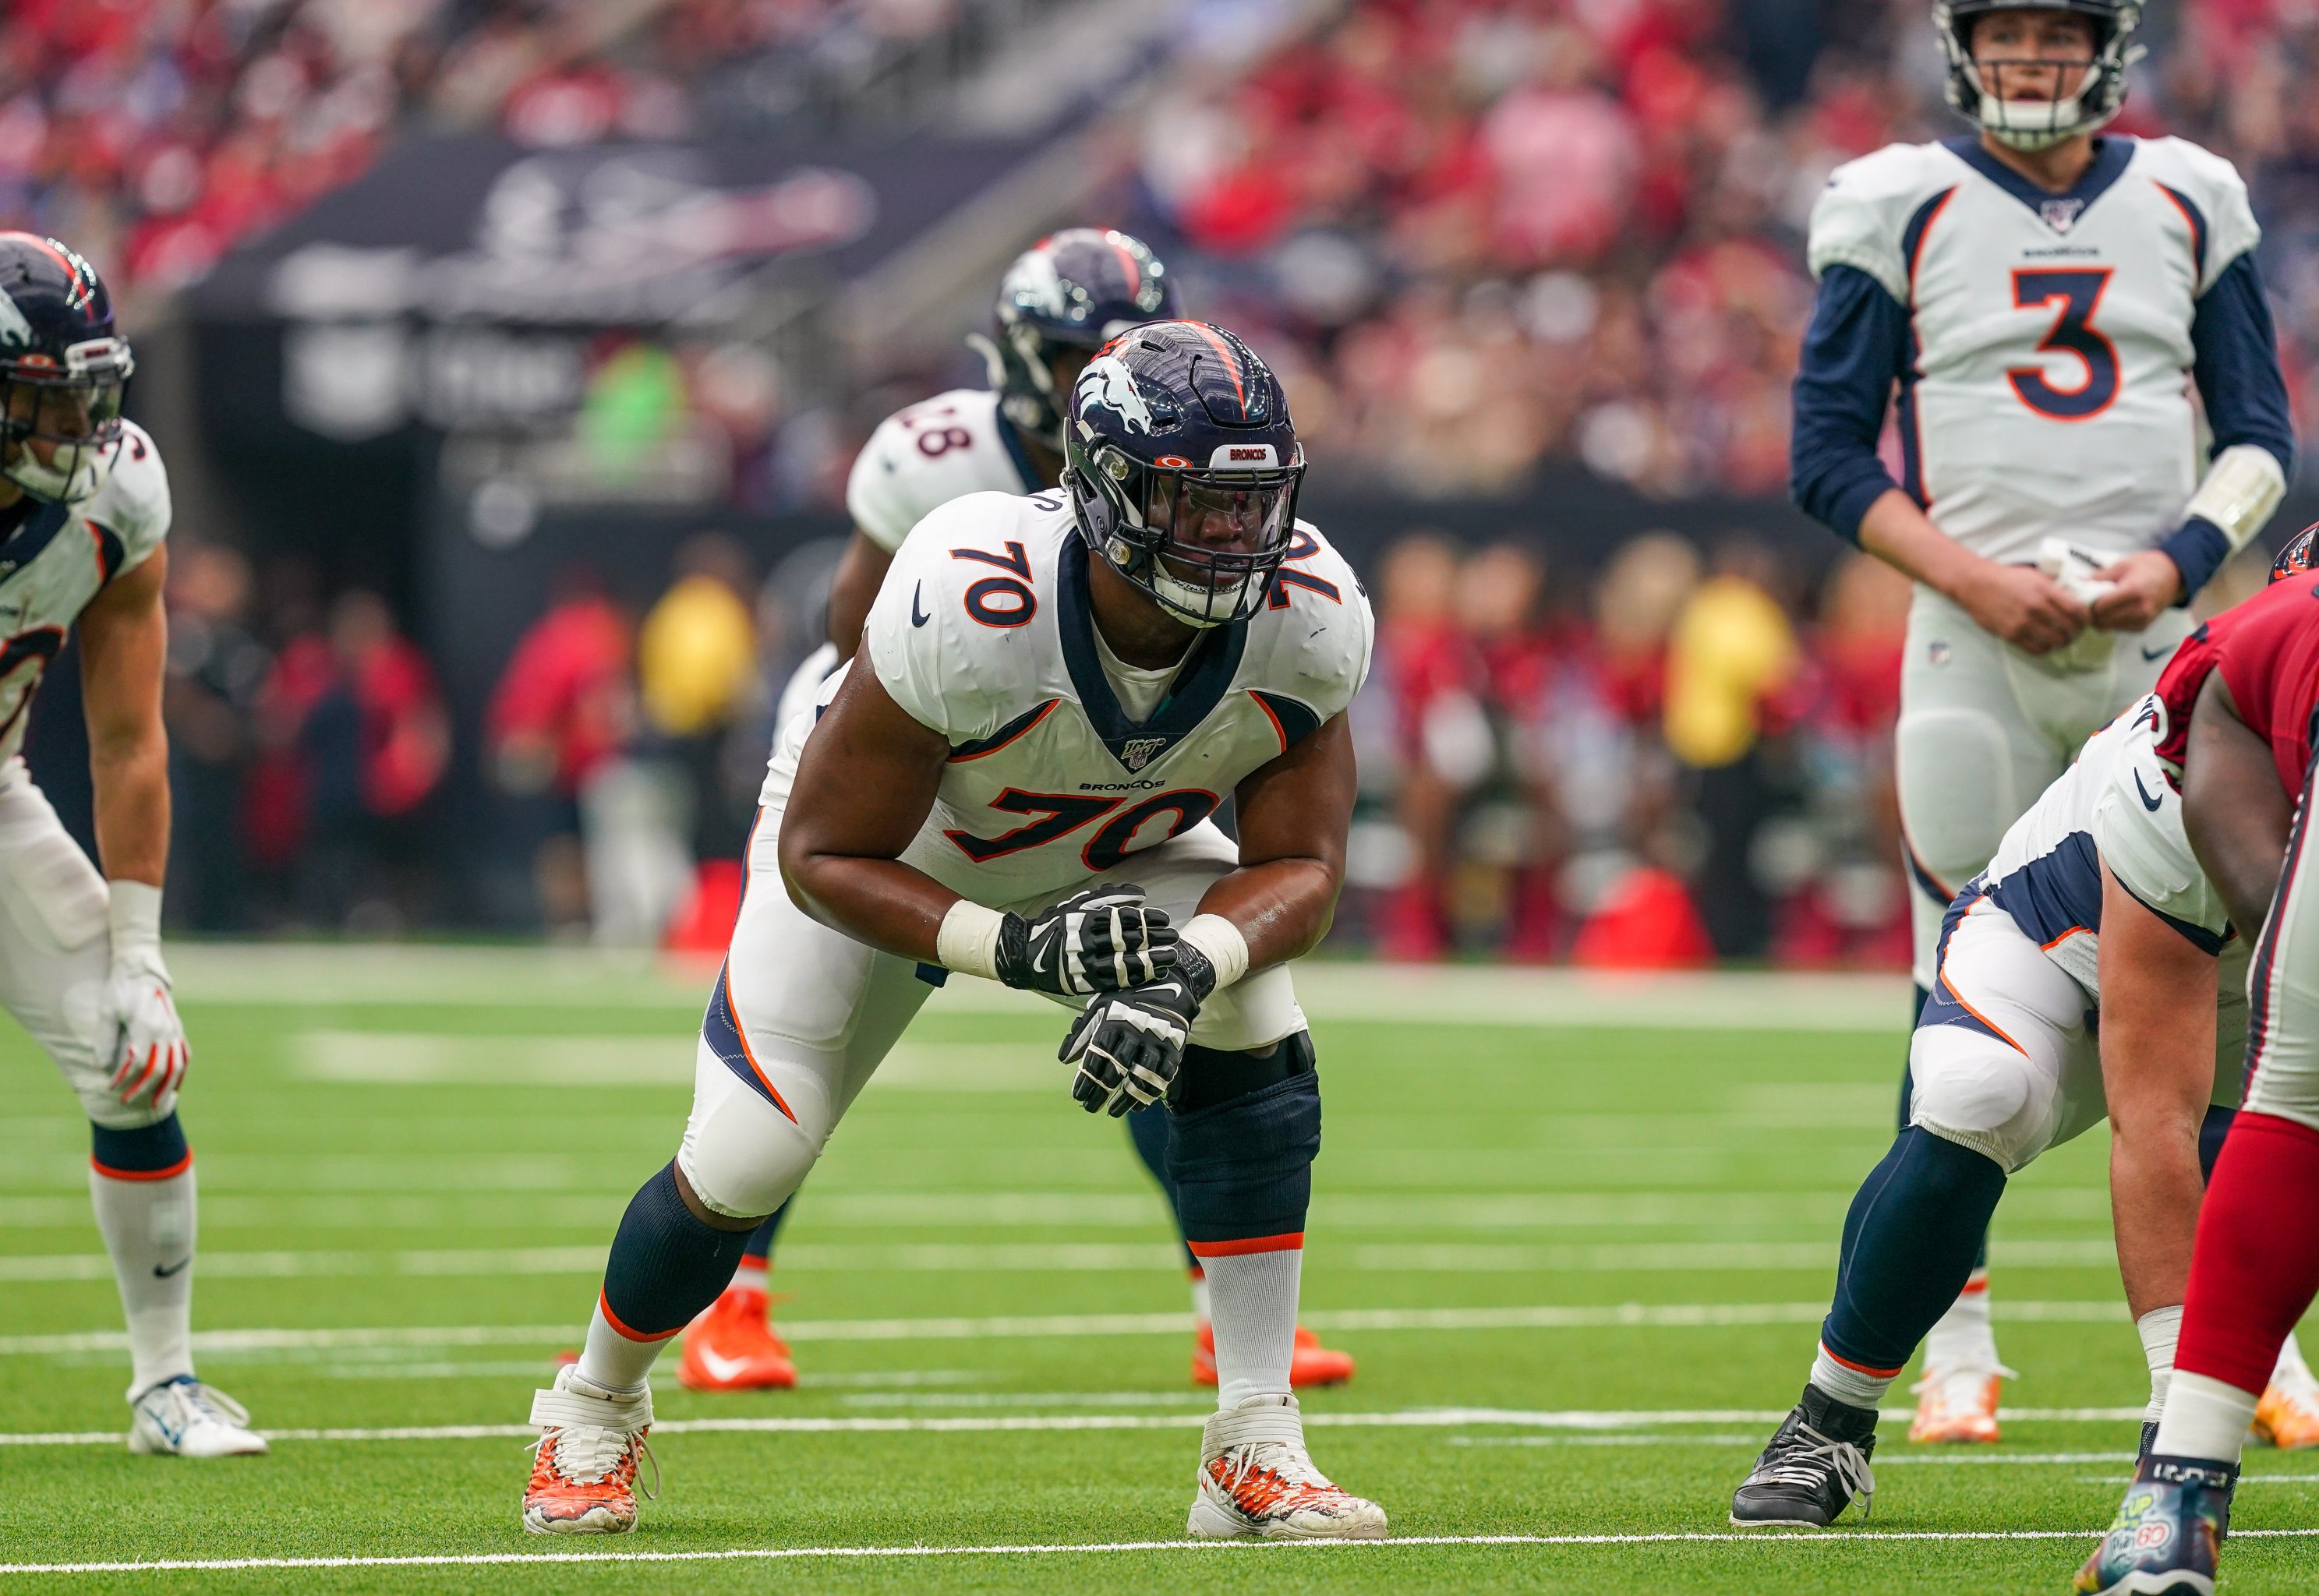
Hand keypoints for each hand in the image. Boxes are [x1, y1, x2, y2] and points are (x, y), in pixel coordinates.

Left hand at [101, 953, 188, 1114]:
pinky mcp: (178, 1031)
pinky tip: (174, 1087)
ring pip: (177, 1066)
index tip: (110, 1087)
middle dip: (143, 1089)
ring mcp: (175, 1031)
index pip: (137, 1062)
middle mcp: (165, 1031)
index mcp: (147, 1026)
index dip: (123, 1078)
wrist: (141, 974)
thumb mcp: (107, 1012)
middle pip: (160, 1069)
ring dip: (167, 1087)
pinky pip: (184, 1057)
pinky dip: (181, 1074)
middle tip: (127, 1101)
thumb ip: (106, 1040)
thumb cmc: (121, 992)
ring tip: (158, 1104)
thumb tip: (103, 1067)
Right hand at [995, 884, 1176, 996]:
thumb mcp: (1079, 904)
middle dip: (1155, 939)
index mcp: (1088, 919)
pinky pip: (1116, 981)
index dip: (1147, 919)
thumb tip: (1140, 895)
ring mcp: (1087, 964)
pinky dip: (1136, 978)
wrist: (1027, 954)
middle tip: (1174, 938)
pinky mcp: (1086, 982)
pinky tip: (1152, 974)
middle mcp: (1088, 941)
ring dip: (1150, 961)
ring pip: (1125, 963)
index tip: (1164, 919)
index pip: (1124, 919)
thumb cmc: (1057, 924)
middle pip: (1129, 941)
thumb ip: (1110, 897)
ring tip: (1169, 959)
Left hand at [1063, 945, 1215, 1116]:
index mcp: (1113, 1021)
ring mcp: (1156, 1041)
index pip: (1096, 1055)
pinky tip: (1138, 1105)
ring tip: (1113, 1111)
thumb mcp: (1100, 1007)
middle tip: (1090, 1107)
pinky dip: (1150, 1094)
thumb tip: (1063, 1059)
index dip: (1086, 1078)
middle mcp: (1134, 1032)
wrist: (1169, 985)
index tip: (1078, 1096)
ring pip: (1140, 1076)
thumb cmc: (1126, 999)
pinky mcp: (1174, 1049)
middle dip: (1101, 1091)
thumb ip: (1082, 1033)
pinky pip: (1163, 1077)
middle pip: (1116, 1069)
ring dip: (1126, 1098)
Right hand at [1950, 559, 2089, 654]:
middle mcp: (2036, 607)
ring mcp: (2023, 623)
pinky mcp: (2011, 635)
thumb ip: (2054, 587)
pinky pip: (2036, 649)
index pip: (2077, 610)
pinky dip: (2045, 649)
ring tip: (2061, 640)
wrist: (1976, 584)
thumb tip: (2074, 597)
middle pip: (2068, 628)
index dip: (2085, 619)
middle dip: (2076, 633)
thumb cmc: (2006, 578)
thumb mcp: (2034, 575)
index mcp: (2045, 590)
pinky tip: (2045, 644)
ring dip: (2061, 643)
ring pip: (2055, 642)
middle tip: (2074, 632)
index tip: (2084, 621)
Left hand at [2088, 550, 2185, 632]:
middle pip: (2101, 620)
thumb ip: (2098, 577)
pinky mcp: (2143, 628)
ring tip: (2101, 604)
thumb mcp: (2121, 565)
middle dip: (2091, 611)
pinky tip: (2112, 609)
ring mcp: (2143, 621)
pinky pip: (2116, 629)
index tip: (2084, 595)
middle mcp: (2140, 610)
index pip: (2099, 607)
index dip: (2088, 602)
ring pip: (2106, 627)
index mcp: (2134, 592)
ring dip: (2099, 618)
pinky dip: (2110, 621)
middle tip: (2089, 600)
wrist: (2174, 575)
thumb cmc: (2147, 566)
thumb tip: (2076, 583)